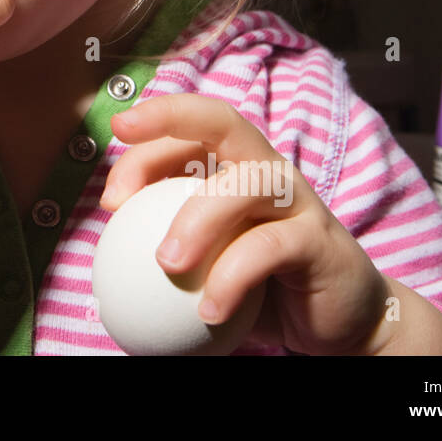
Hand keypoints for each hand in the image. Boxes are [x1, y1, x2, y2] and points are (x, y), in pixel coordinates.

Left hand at [99, 94, 392, 354]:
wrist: (341, 322)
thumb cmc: (264, 286)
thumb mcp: (208, 263)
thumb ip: (166, 249)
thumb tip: (100, 263)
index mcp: (235, 165)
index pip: (186, 130)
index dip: (144, 147)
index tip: (110, 193)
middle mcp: (267, 169)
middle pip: (223, 121)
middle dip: (171, 118)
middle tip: (126, 152)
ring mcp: (298, 199)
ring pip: (246, 182)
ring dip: (198, 218)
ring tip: (167, 262)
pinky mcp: (319, 240)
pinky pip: (270, 247)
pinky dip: (232, 277)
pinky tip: (207, 309)